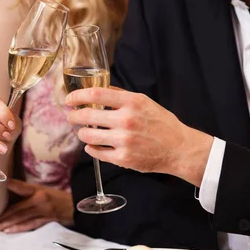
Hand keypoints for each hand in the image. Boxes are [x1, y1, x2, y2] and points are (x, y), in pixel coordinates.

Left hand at [0, 178, 73, 232]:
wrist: (75, 206)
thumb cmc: (57, 197)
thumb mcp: (43, 190)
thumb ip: (26, 190)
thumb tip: (8, 188)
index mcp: (38, 190)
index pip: (21, 187)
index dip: (11, 185)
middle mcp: (40, 200)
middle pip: (17, 208)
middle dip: (0, 216)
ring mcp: (43, 211)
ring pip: (21, 218)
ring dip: (5, 224)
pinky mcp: (46, 220)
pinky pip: (30, 224)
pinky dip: (19, 227)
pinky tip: (8, 230)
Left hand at [66, 87, 212, 185]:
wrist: (178, 148)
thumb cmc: (162, 123)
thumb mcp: (144, 102)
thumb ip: (121, 96)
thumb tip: (99, 91)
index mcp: (132, 103)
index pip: (96, 95)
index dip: (78, 96)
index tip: (70, 99)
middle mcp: (126, 121)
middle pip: (87, 116)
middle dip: (74, 116)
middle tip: (71, 116)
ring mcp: (123, 141)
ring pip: (88, 136)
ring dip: (82, 133)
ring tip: (85, 132)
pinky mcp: (122, 159)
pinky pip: (96, 153)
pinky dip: (91, 148)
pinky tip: (94, 145)